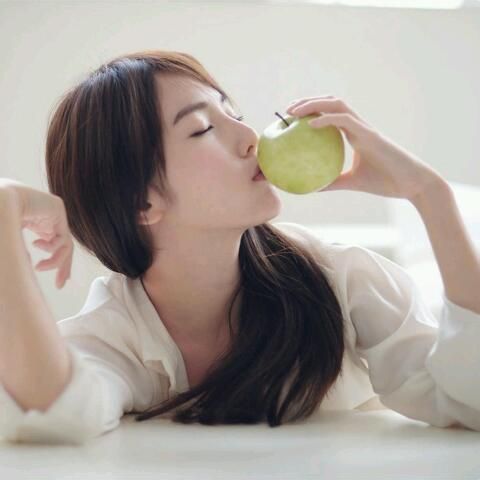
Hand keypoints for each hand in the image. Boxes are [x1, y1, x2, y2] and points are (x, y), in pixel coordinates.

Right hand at [1, 179, 73, 288]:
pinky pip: (63, 237)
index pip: (54, 245)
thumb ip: (20, 255)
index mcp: (37, 224)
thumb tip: (27, 268)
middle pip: (64, 246)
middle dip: (63, 267)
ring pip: (65, 244)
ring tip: (39, 267)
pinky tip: (36, 244)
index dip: (57, 264)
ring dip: (54, 261)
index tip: (59, 284)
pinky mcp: (57, 208)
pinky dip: (51, 247)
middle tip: (60, 284)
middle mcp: (48, 218)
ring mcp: (54, 213)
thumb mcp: (11, 243)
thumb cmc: (0, 220)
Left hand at [286, 96, 444, 199]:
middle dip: (308, 101)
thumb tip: (311, 188)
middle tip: (287, 111)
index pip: (330, 114)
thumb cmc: (386, 182)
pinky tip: (309, 125)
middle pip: (330, 103)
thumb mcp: (352, 183)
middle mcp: (358, 126)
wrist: (412, 184)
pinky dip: (326, 119)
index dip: (311, 111)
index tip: (291, 118)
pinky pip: (345, 120)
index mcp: (355, 134)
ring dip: (314, 104)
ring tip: (293, 112)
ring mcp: (364, 128)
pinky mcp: (370, 135)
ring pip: (337, 105)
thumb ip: (332, 182)